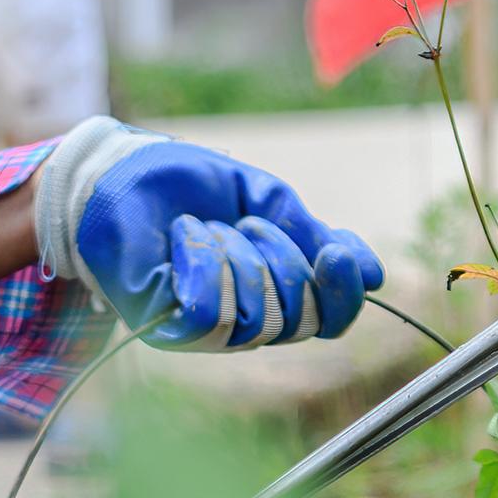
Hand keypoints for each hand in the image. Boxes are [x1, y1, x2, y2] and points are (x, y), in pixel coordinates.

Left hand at [32, 117, 382, 349]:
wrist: (120, 169)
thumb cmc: (188, 183)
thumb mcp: (266, 199)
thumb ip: (315, 235)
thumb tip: (377, 277)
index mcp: (271, 293)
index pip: (327, 321)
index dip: (342, 294)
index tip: (337, 253)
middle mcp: (239, 319)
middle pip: (298, 321)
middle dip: (283, 260)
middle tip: (247, 221)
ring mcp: (198, 328)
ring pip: (254, 317)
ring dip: (238, 255)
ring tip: (208, 224)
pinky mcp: (159, 322)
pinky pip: (206, 310)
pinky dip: (203, 259)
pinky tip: (184, 235)